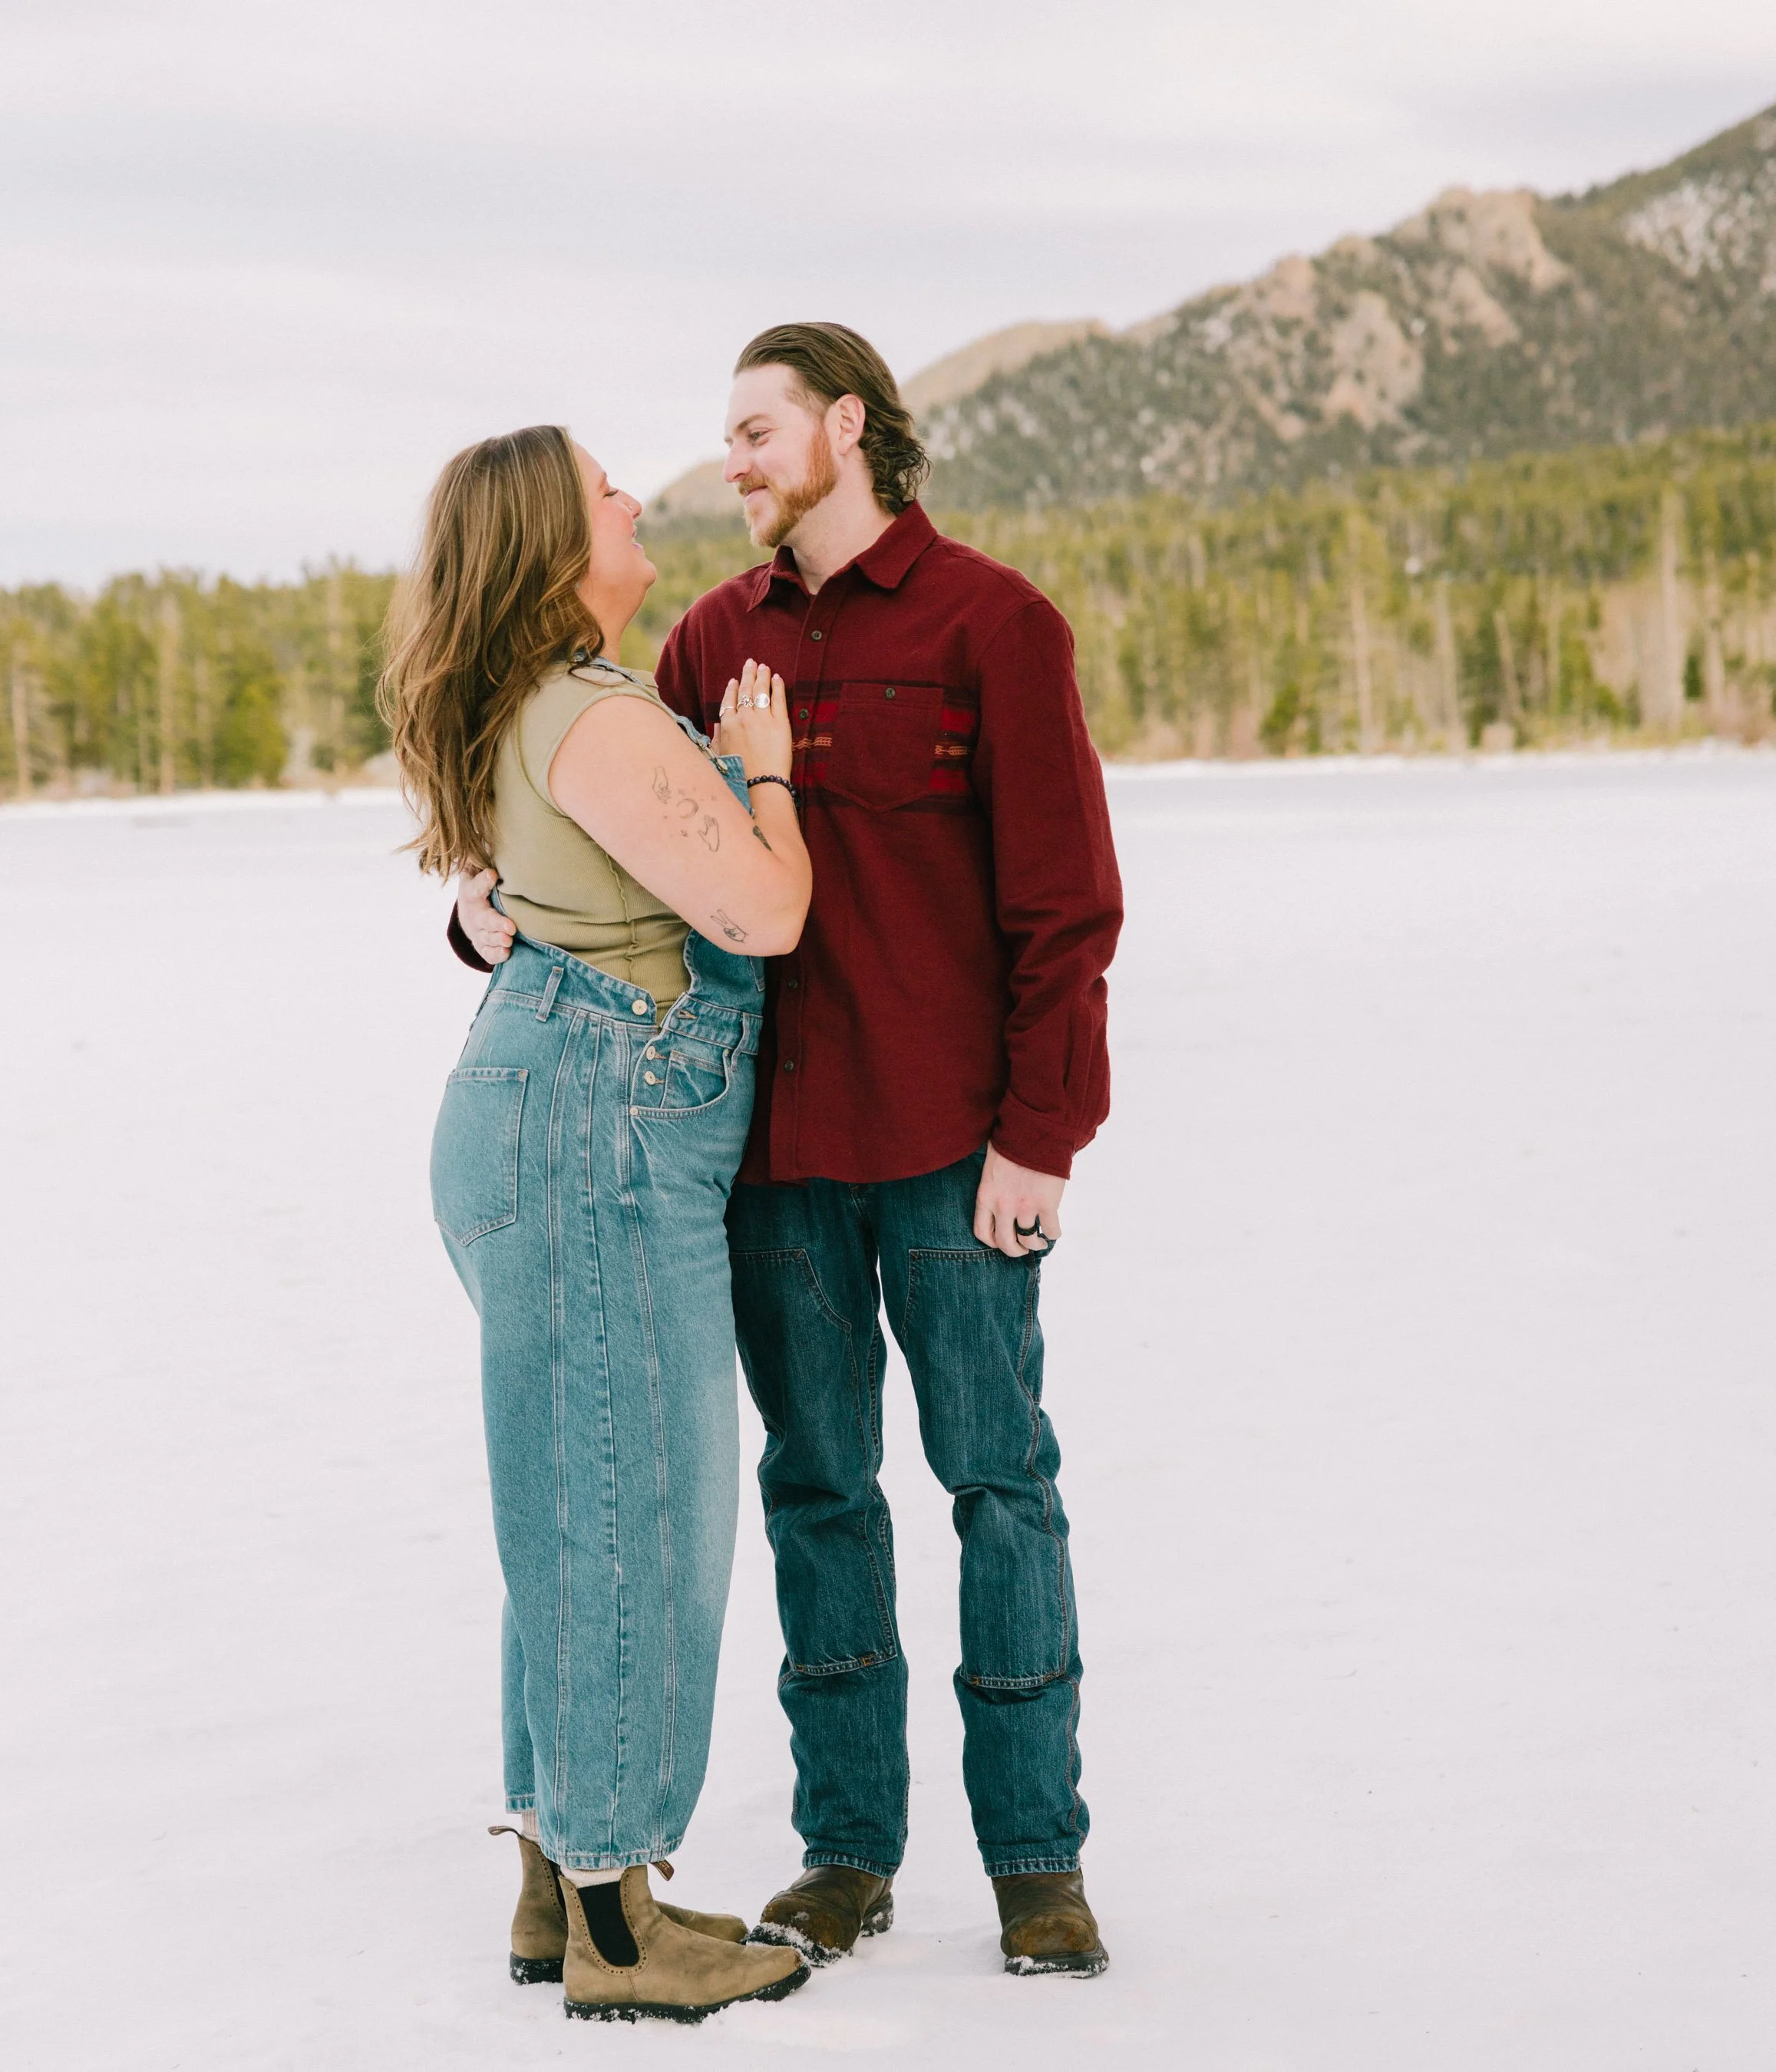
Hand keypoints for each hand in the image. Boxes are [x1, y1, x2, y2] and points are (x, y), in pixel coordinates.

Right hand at [457, 867, 514, 963]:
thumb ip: (483, 859)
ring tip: (509, 940)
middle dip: (496, 923)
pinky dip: (496, 954)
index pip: (475, 887)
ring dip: (497, 940)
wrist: (470, 911)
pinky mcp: (481, 945)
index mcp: (471, 892)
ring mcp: (476, 931)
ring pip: (485, 938)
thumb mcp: (477, 870)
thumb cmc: (481, 886)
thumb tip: (491, 834)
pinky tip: (507, 952)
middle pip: (483, 919)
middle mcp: (472, 913)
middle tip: (511, 927)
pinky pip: (487, 952)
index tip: (493, 874)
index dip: (483, 881)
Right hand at [714, 659, 790, 781]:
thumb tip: (717, 727)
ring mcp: (763, 719)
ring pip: (761, 691)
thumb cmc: (740, 776)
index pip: (729, 700)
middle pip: (745, 690)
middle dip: (748, 674)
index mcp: (727, 725)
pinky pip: (778, 699)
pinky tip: (777, 678)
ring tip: (764, 666)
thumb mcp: (721, 757)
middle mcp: (744, 718)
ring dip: (762, 675)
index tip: (734, 680)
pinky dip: (778, 686)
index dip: (732, 689)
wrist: (761, 785)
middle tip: (751, 663)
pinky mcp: (781, 724)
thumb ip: (717, 739)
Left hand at [973, 1143, 1065, 1259]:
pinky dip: (1053, 1234)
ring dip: (1035, 1244)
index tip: (1001, 1241)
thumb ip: (992, 1185)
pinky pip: (1051, 1230)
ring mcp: (1025, 1207)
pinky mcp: (1047, 1205)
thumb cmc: (1012, 1143)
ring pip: (1028, 1240)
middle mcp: (1003, 1206)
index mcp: (986, 1196)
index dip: (993, 1242)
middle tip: (1022, 1248)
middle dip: (1015, 1251)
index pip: (982, 1232)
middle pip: (1005, 1243)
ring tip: (1040, 1241)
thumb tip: (997, 1191)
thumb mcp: (991, 1166)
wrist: (1035, 1132)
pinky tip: (1053, 1231)